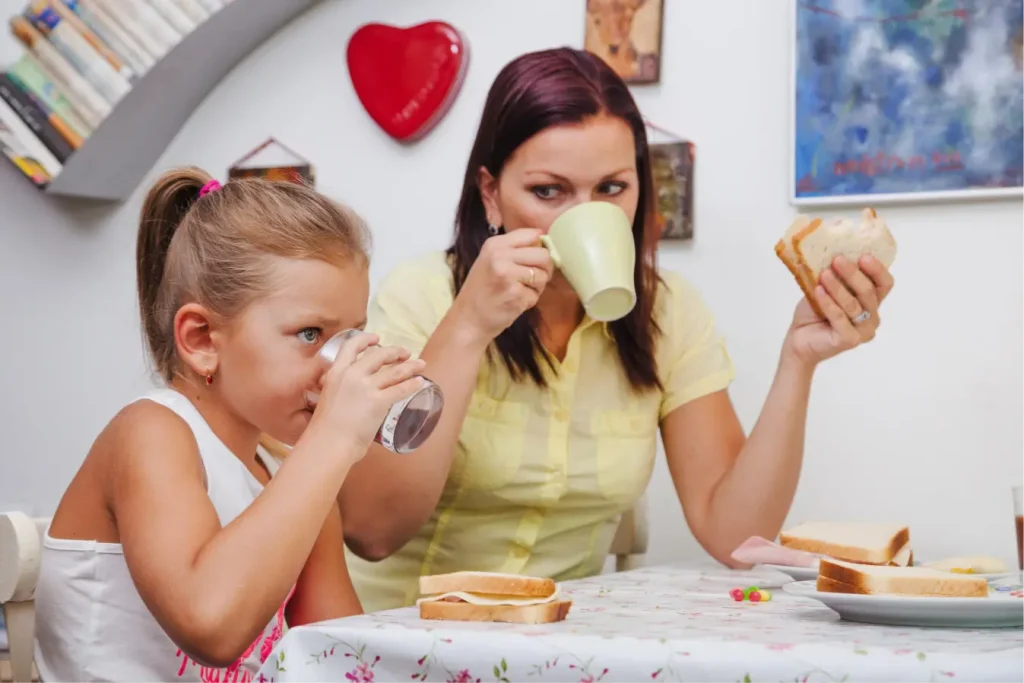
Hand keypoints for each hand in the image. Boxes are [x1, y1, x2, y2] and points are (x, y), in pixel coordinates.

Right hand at [307, 332, 426, 457]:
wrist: (328, 444)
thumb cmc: (325, 429)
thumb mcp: (328, 398)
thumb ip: (339, 391)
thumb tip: (350, 396)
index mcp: (336, 373)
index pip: (351, 346)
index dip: (366, 339)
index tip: (377, 338)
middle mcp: (351, 375)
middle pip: (378, 355)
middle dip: (395, 351)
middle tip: (406, 353)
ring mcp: (366, 388)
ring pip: (394, 371)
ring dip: (411, 366)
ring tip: (421, 364)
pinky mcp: (378, 402)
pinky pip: (400, 389)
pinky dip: (413, 384)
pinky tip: (420, 383)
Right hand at [453, 229, 554, 340]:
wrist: (467, 319)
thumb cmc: (481, 291)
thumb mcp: (489, 261)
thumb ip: (513, 250)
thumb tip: (543, 241)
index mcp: (494, 244)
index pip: (532, 234)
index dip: (540, 247)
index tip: (534, 259)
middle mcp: (500, 256)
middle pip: (543, 254)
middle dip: (545, 269)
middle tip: (535, 278)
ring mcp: (508, 275)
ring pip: (543, 275)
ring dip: (537, 287)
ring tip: (521, 291)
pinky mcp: (515, 295)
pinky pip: (536, 295)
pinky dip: (529, 301)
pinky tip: (515, 302)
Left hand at [783, 255, 894, 366]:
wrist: (798, 340)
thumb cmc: (813, 314)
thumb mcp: (825, 288)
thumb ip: (835, 276)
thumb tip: (833, 252)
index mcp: (871, 302)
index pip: (884, 284)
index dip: (877, 269)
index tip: (863, 255)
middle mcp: (872, 317)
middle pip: (869, 292)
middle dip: (853, 274)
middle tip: (837, 260)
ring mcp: (863, 331)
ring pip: (854, 304)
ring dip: (838, 287)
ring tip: (824, 274)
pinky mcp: (850, 340)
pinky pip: (840, 317)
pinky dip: (828, 302)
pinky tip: (818, 291)